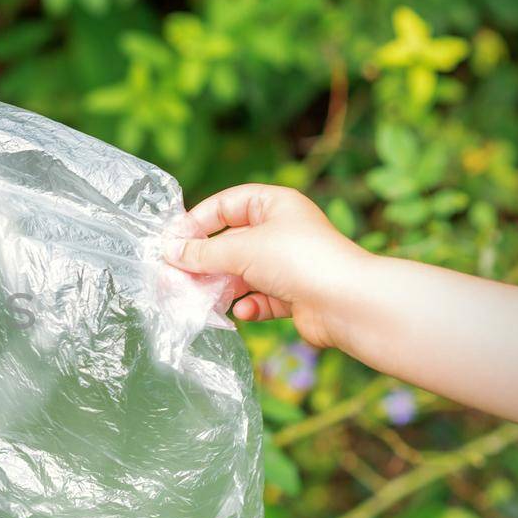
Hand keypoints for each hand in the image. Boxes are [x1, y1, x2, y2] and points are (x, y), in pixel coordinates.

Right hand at [162, 183, 371, 349]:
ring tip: (203, 299)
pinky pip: (261, 297)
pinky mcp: (294, 294)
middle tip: (177, 276)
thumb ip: (202, 252)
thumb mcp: (241, 249)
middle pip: (231, 241)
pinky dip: (250, 306)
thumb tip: (169, 252)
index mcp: (274, 205)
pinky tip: (244, 312)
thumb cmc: (297, 260)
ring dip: (223, 286)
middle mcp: (282, 231)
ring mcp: (289, 264)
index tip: (171, 243)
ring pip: (243, 272)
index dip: (197, 221)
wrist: (348, 302)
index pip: (225, 204)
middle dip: (206, 260)